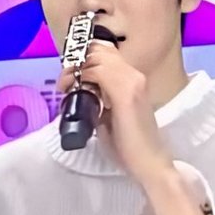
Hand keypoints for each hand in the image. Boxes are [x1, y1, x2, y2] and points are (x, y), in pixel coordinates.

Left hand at [58, 43, 173, 185]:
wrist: (150, 163)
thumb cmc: (130, 147)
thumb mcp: (110, 117)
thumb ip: (100, 101)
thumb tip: (81, 94)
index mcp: (133, 80)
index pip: (105, 54)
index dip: (84, 59)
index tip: (70, 78)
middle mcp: (134, 75)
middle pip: (99, 50)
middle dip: (76, 62)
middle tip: (64, 83)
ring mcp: (132, 82)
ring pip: (97, 57)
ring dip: (76, 69)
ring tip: (66, 88)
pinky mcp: (126, 92)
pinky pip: (98, 72)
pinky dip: (82, 77)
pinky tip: (74, 91)